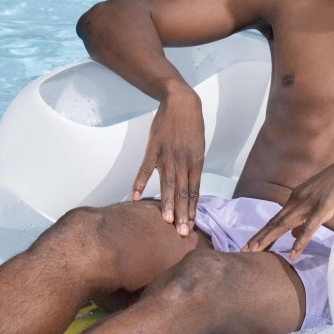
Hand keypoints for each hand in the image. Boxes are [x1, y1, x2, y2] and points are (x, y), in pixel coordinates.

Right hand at [132, 84, 204, 235]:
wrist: (180, 101)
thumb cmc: (191, 126)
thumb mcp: (198, 147)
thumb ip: (193, 167)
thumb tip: (190, 186)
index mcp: (196, 161)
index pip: (195, 190)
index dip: (193, 208)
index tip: (192, 225)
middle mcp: (183, 161)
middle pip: (183, 191)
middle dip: (183, 213)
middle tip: (182, 232)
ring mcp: (167, 155)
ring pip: (167, 183)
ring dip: (167, 203)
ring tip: (166, 220)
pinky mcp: (153, 148)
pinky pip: (145, 168)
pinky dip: (139, 182)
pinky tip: (134, 197)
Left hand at [243, 152, 333, 258]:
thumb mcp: (319, 199)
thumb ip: (305, 216)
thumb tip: (293, 235)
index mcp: (297, 197)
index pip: (276, 218)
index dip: (262, 232)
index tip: (250, 245)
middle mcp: (298, 199)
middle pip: (275, 222)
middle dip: (258, 237)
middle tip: (243, 251)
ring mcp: (310, 203)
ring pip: (285, 224)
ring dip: (269, 238)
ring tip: (256, 251)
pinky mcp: (323, 207)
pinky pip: (309, 227)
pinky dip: (300, 241)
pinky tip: (292, 253)